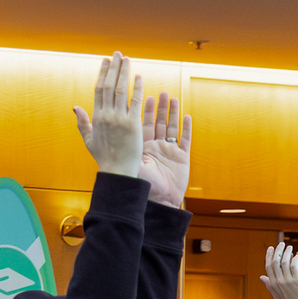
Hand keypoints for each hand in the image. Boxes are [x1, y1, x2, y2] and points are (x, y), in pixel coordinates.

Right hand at [74, 53, 143, 179]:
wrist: (117, 170)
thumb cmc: (104, 158)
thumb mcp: (89, 140)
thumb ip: (82, 122)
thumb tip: (75, 108)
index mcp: (96, 118)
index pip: (99, 90)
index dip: (103, 74)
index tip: (106, 62)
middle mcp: (106, 116)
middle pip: (109, 85)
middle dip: (113, 67)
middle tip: (117, 54)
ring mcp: (119, 119)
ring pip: (121, 89)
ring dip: (124, 72)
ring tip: (127, 59)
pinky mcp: (132, 123)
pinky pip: (134, 101)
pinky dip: (137, 87)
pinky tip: (138, 76)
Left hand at [138, 90, 191, 207]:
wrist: (159, 204)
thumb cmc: (144, 189)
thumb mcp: (134, 166)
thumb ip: (127, 150)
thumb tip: (111, 138)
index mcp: (143, 149)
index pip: (144, 126)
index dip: (146, 112)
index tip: (146, 97)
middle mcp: (156, 149)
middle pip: (158, 124)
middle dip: (160, 109)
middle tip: (160, 94)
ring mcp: (170, 152)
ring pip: (172, 128)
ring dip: (172, 113)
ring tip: (172, 99)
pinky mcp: (182, 158)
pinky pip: (185, 140)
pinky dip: (186, 128)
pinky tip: (186, 116)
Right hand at [259, 243, 297, 298]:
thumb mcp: (277, 295)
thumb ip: (269, 285)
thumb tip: (261, 277)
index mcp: (273, 284)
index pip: (268, 266)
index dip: (269, 256)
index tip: (271, 248)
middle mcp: (278, 281)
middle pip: (275, 262)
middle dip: (277, 251)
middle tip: (281, 244)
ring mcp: (287, 281)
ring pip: (285, 261)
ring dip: (287, 252)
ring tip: (290, 247)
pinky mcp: (297, 280)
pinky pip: (294, 265)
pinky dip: (295, 258)